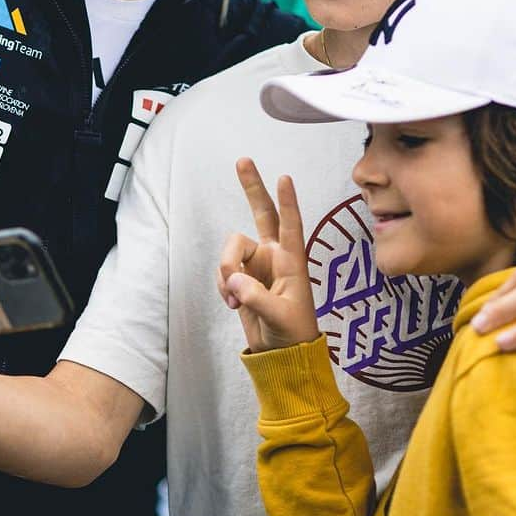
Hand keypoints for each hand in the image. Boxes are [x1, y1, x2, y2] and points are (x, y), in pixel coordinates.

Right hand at [217, 158, 319, 352]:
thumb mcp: (281, 318)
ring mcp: (255, 265)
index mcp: (292, 261)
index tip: (284, 177)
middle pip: (261, 213)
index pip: (291, 225)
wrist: (280, 354)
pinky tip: (233, 303)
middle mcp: (273, 255)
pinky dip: (222, 285)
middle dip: (252, 187)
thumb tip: (233, 280)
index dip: (288, 202)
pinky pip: (222, 271)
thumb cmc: (293, 334)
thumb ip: (257, 297)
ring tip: (234, 298)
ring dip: (226, 270)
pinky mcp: (240, 278)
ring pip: (231, 249)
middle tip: (243, 160)